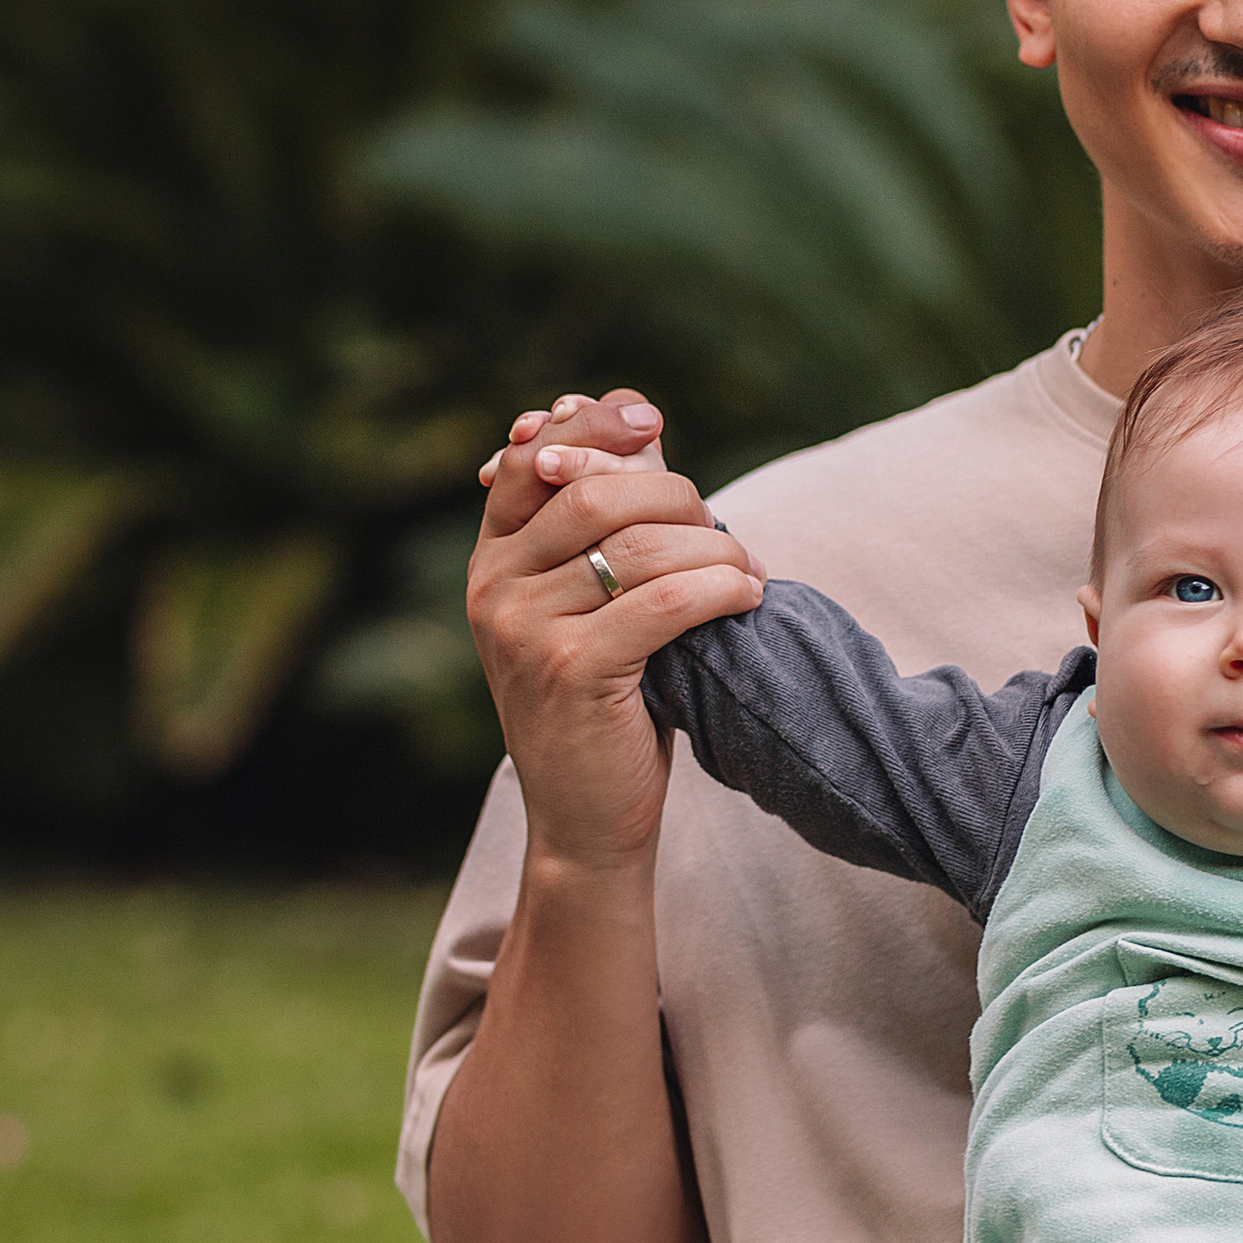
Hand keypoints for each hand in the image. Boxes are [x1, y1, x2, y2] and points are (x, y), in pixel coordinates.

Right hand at [467, 388, 762, 877]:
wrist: (586, 822)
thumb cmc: (606, 706)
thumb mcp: (590, 608)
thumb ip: (605, 528)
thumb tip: (644, 429)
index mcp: (492, 560)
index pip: (536, 457)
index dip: (594, 424)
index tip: (653, 420)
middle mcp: (493, 586)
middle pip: (599, 491)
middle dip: (680, 499)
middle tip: (725, 534)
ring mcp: (525, 629)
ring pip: (641, 545)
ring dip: (716, 550)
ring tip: (750, 575)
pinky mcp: (571, 671)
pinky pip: (666, 601)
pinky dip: (722, 589)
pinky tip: (749, 598)